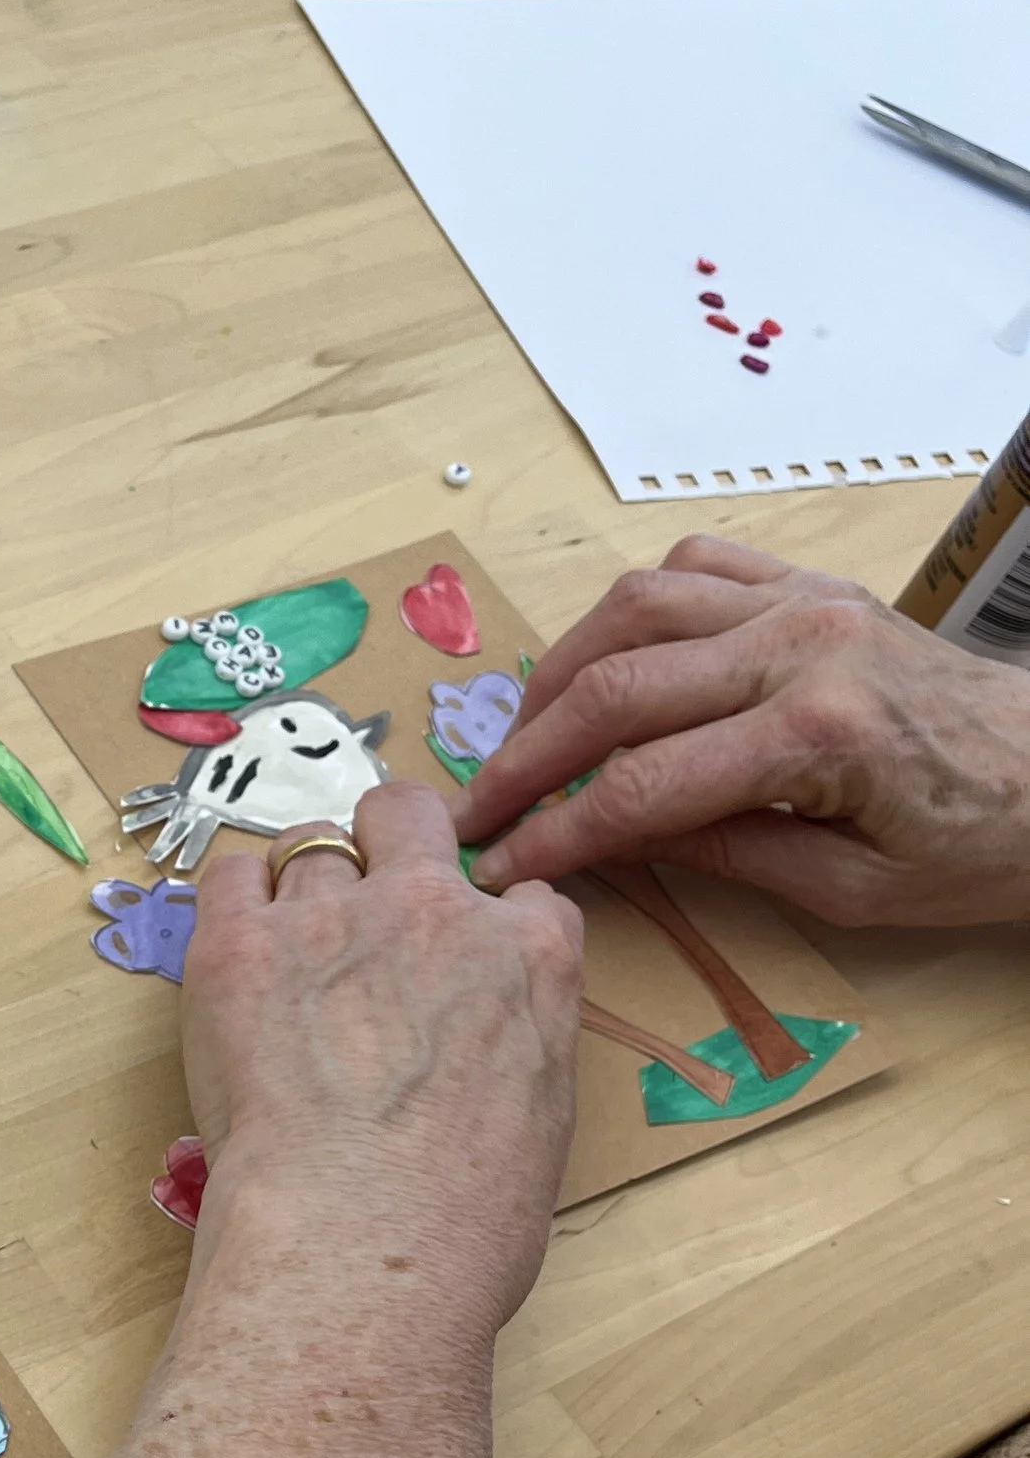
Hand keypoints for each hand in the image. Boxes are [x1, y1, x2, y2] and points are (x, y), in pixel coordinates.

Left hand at [183, 782, 581, 1346]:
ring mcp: (334, 916)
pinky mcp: (240, 943)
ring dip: (301, 888)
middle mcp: (435, 909)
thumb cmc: (467, 1221)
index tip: (454, 964)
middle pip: (406, 814)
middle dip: (388, 842)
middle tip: (363, 909)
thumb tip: (478, 1040)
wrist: (364, 1239)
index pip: (519, 897)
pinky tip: (234, 955)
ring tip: (287, 958)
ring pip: (309, 846)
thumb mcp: (543, 1121)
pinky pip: (228, 875)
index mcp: (532, 956)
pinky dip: (233, 904)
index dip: (481, 925)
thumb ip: (518, 1042)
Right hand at [457, 535, 1029, 923]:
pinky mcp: (813, 583)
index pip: (643, 787)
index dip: (559, 833)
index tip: (502, 866)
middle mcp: (803, 646)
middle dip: (529, 754)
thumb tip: (614, 841)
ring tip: (527, 735)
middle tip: (478, 806)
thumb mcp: (856, 891)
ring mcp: (806, 600)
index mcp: (820, 735)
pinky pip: (693, 566)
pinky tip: (610, 662)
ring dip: (562, 671)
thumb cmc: (980, 842)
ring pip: (637, 607)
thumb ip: (727, 855)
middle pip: (617, 688)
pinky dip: (633, 610)